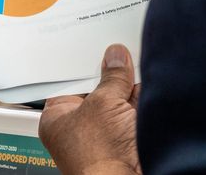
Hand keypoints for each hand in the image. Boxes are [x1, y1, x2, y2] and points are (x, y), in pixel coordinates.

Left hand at [39, 44, 140, 174]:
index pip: (68, 83)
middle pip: (95, 89)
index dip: (81, 63)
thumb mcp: (104, 103)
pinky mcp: (130, 137)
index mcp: (58, 120)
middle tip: (116, 48)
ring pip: (118, 98)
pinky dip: (142, 94)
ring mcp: (107, 133)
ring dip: (128, 82)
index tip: (94, 46)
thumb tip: (116, 58)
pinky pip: (136, 108)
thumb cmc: (100, 159)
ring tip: (133, 57)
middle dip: (108, 70)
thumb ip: (112, 77)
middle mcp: (81, 127)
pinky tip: (146, 74)